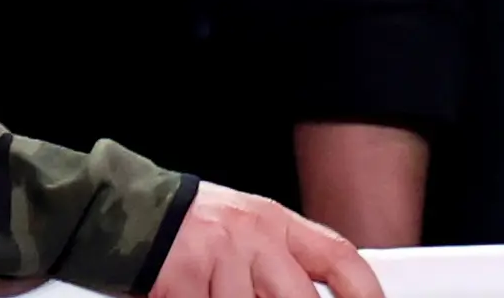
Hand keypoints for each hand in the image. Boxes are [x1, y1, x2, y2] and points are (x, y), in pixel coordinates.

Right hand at [150, 182, 383, 297]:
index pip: (337, 256)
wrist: (139, 213)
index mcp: (276, 224)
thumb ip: (286, 258)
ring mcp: (219, 262)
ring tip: (226, 290)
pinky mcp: (184, 283)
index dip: (364, 289)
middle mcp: (253, 240)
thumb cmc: (201, 225)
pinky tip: (203, 294)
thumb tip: (322, 288)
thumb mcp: (253, 228)